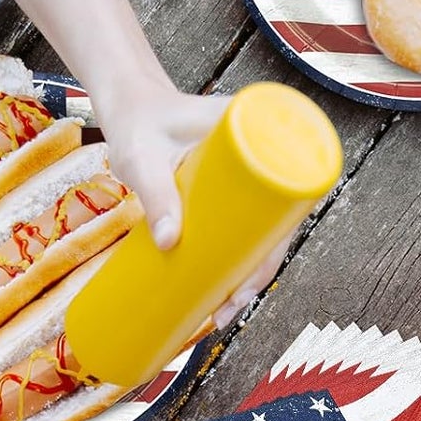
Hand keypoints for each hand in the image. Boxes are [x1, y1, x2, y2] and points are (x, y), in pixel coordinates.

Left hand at [95, 77, 289, 327]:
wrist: (130, 108)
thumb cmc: (138, 122)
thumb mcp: (144, 157)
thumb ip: (155, 193)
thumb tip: (170, 243)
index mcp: (258, 130)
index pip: (290, 186)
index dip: (281, 236)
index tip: (258, 270)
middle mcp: (261, 155)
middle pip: (278, 222)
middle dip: (261, 270)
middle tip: (233, 304)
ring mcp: (247, 180)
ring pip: (262, 234)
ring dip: (250, 275)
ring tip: (223, 313)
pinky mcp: (230, 196)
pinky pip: (244, 233)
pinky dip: (238, 264)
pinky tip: (226, 296)